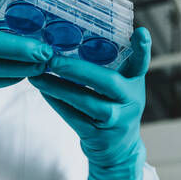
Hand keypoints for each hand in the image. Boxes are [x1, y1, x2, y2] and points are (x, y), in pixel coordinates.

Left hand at [29, 27, 151, 179]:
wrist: (118, 147)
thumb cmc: (116, 106)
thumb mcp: (122, 86)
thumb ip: (112, 65)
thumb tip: (82, 34)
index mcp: (135, 83)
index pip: (141, 63)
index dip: (143, 48)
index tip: (140, 32)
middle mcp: (131, 101)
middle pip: (108, 82)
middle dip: (78, 70)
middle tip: (53, 59)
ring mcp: (116, 121)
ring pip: (85, 101)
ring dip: (58, 87)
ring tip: (37, 75)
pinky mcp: (99, 136)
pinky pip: (74, 117)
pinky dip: (56, 102)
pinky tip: (43, 91)